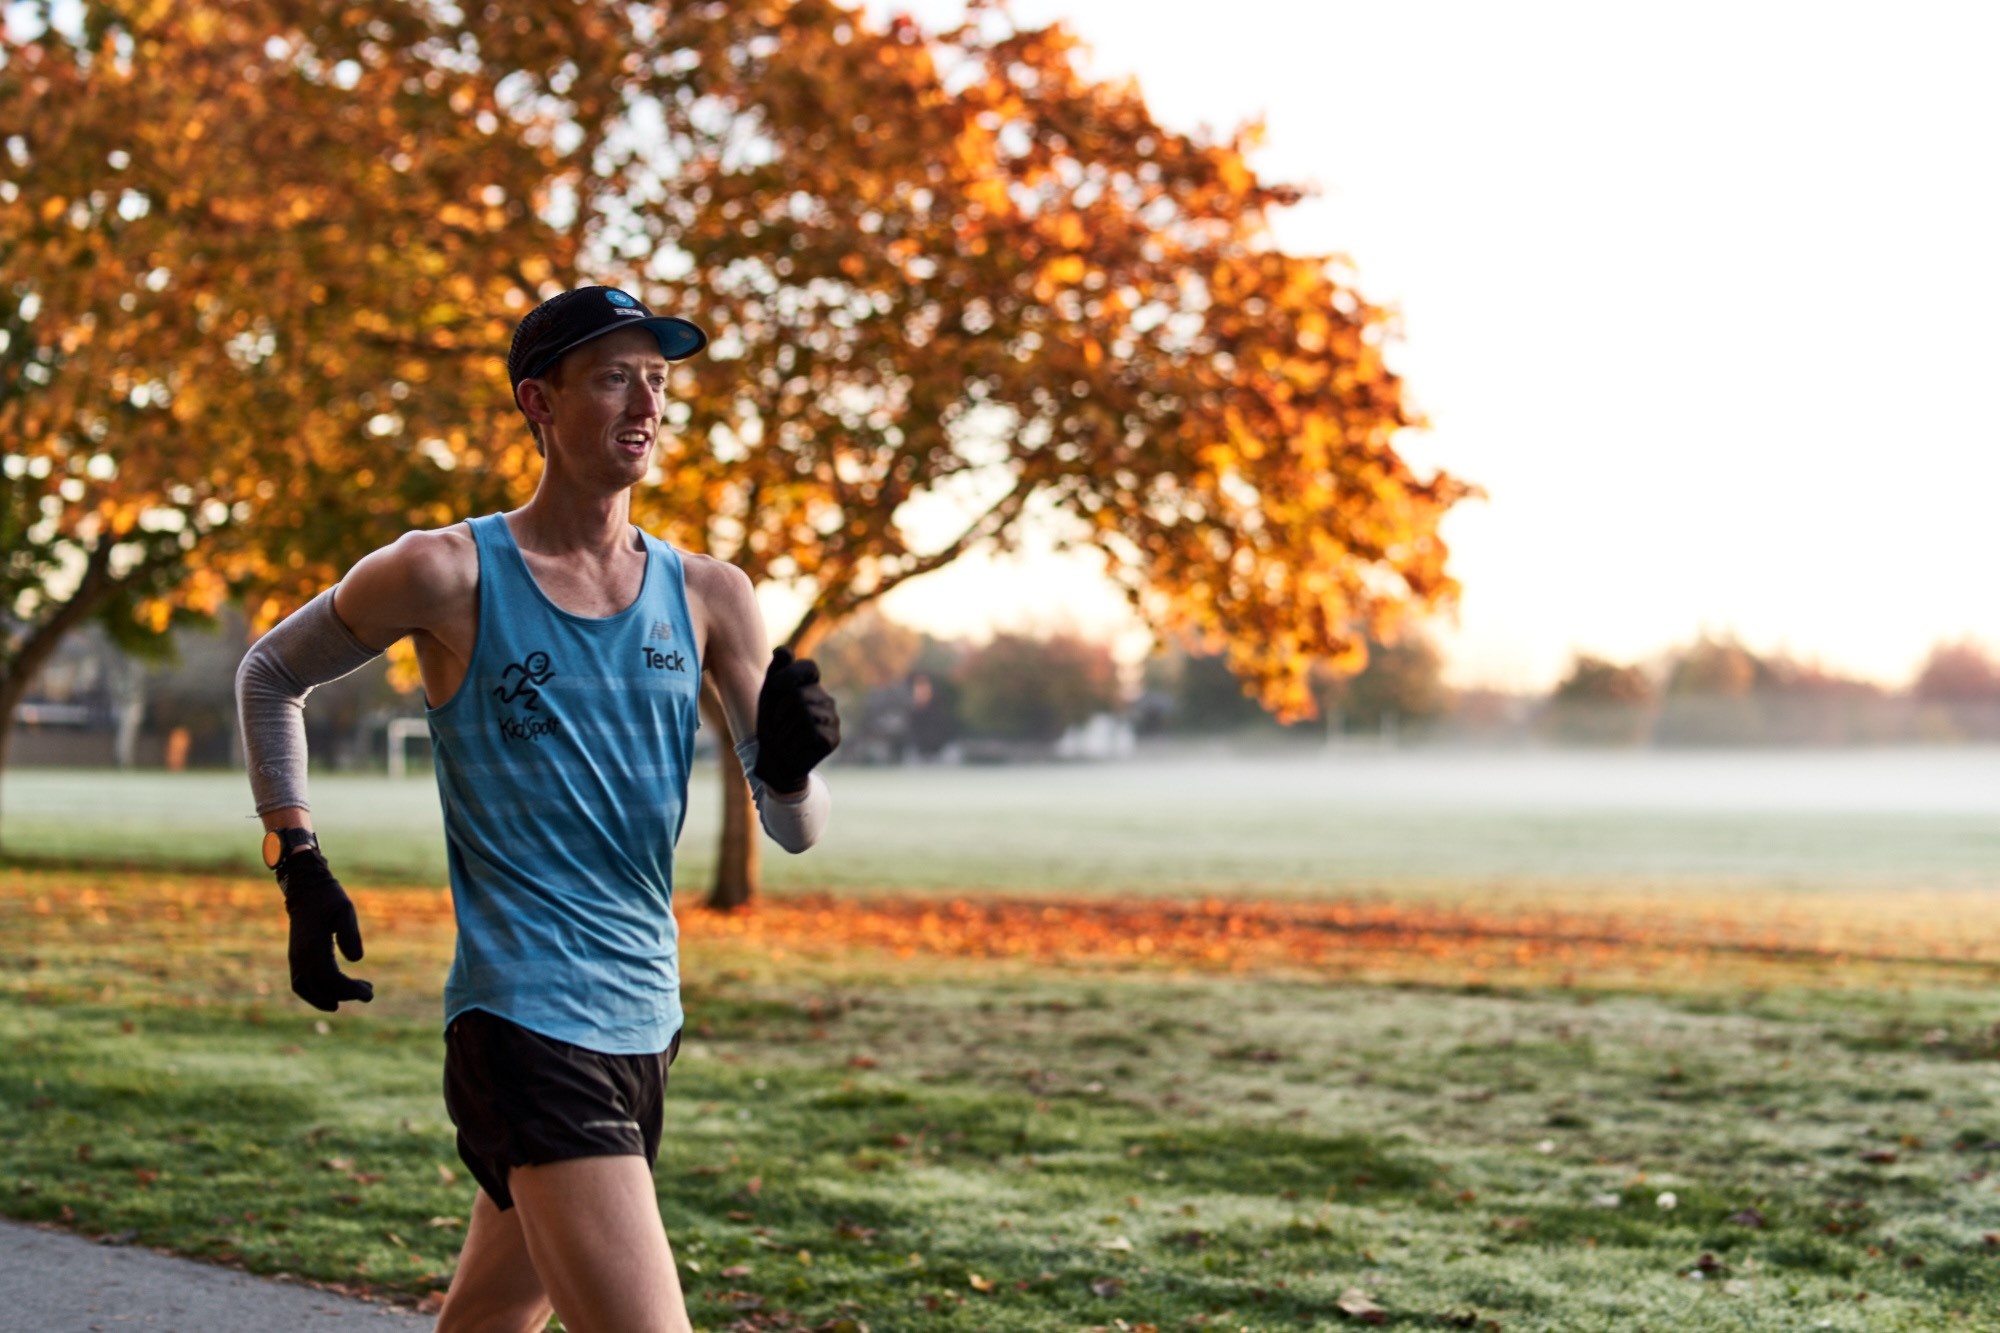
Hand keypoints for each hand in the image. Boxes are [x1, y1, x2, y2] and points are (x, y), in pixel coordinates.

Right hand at [277, 848, 373, 1011]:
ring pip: (307, 989)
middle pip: (321, 987)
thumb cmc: (328, 898)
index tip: (369, 994)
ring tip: (354, 994)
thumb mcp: (345, 911)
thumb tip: (356, 960)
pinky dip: (314, 994)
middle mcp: (300, 956)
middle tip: (369, 992)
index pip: (331, 978)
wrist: (305, 890)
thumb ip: (350, 934)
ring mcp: (295, 958)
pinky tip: (333, 995)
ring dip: (328, 997)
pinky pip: (300, 983)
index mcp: (313, 947)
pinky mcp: (295, 957)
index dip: (350, 990)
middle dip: (346, 994)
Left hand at [752, 647, 839, 793]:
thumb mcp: (769, 697)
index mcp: (812, 686)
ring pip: (803, 713)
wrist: (775, 761)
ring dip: (784, 730)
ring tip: (786, 737)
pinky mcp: (833, 738)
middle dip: (779, 713)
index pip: (808, 667)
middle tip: (779, 726)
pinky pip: (810, 731)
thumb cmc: (772, 726)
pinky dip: (793, 742)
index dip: (789, 675)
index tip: (775, 687)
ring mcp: (833, 719)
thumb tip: (782, 649)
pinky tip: (796, 747)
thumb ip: (776, 673)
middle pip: (798, 695)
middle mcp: (826, 699)